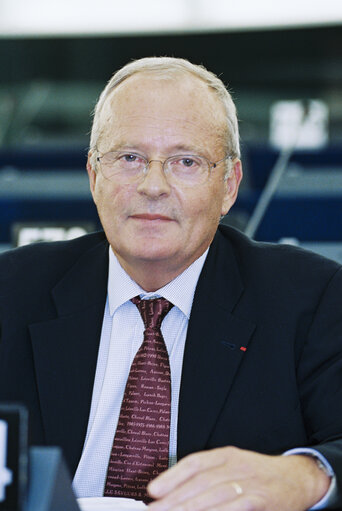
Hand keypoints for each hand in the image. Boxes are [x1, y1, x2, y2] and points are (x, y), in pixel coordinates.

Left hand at [147, 446, 330, 509]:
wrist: (298, 478)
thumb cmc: (260, 475)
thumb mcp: (234, 466)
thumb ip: (210, 476)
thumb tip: (177, 492)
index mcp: (226, 455)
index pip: (194, 463)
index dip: (172, 476)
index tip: (153, 490)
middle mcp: (236, 465)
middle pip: (200, 482)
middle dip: (174, 499)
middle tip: (154, 510)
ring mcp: (250, 483)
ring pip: (214, 495)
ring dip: (189, 508)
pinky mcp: (262, 500)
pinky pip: (235, 507)